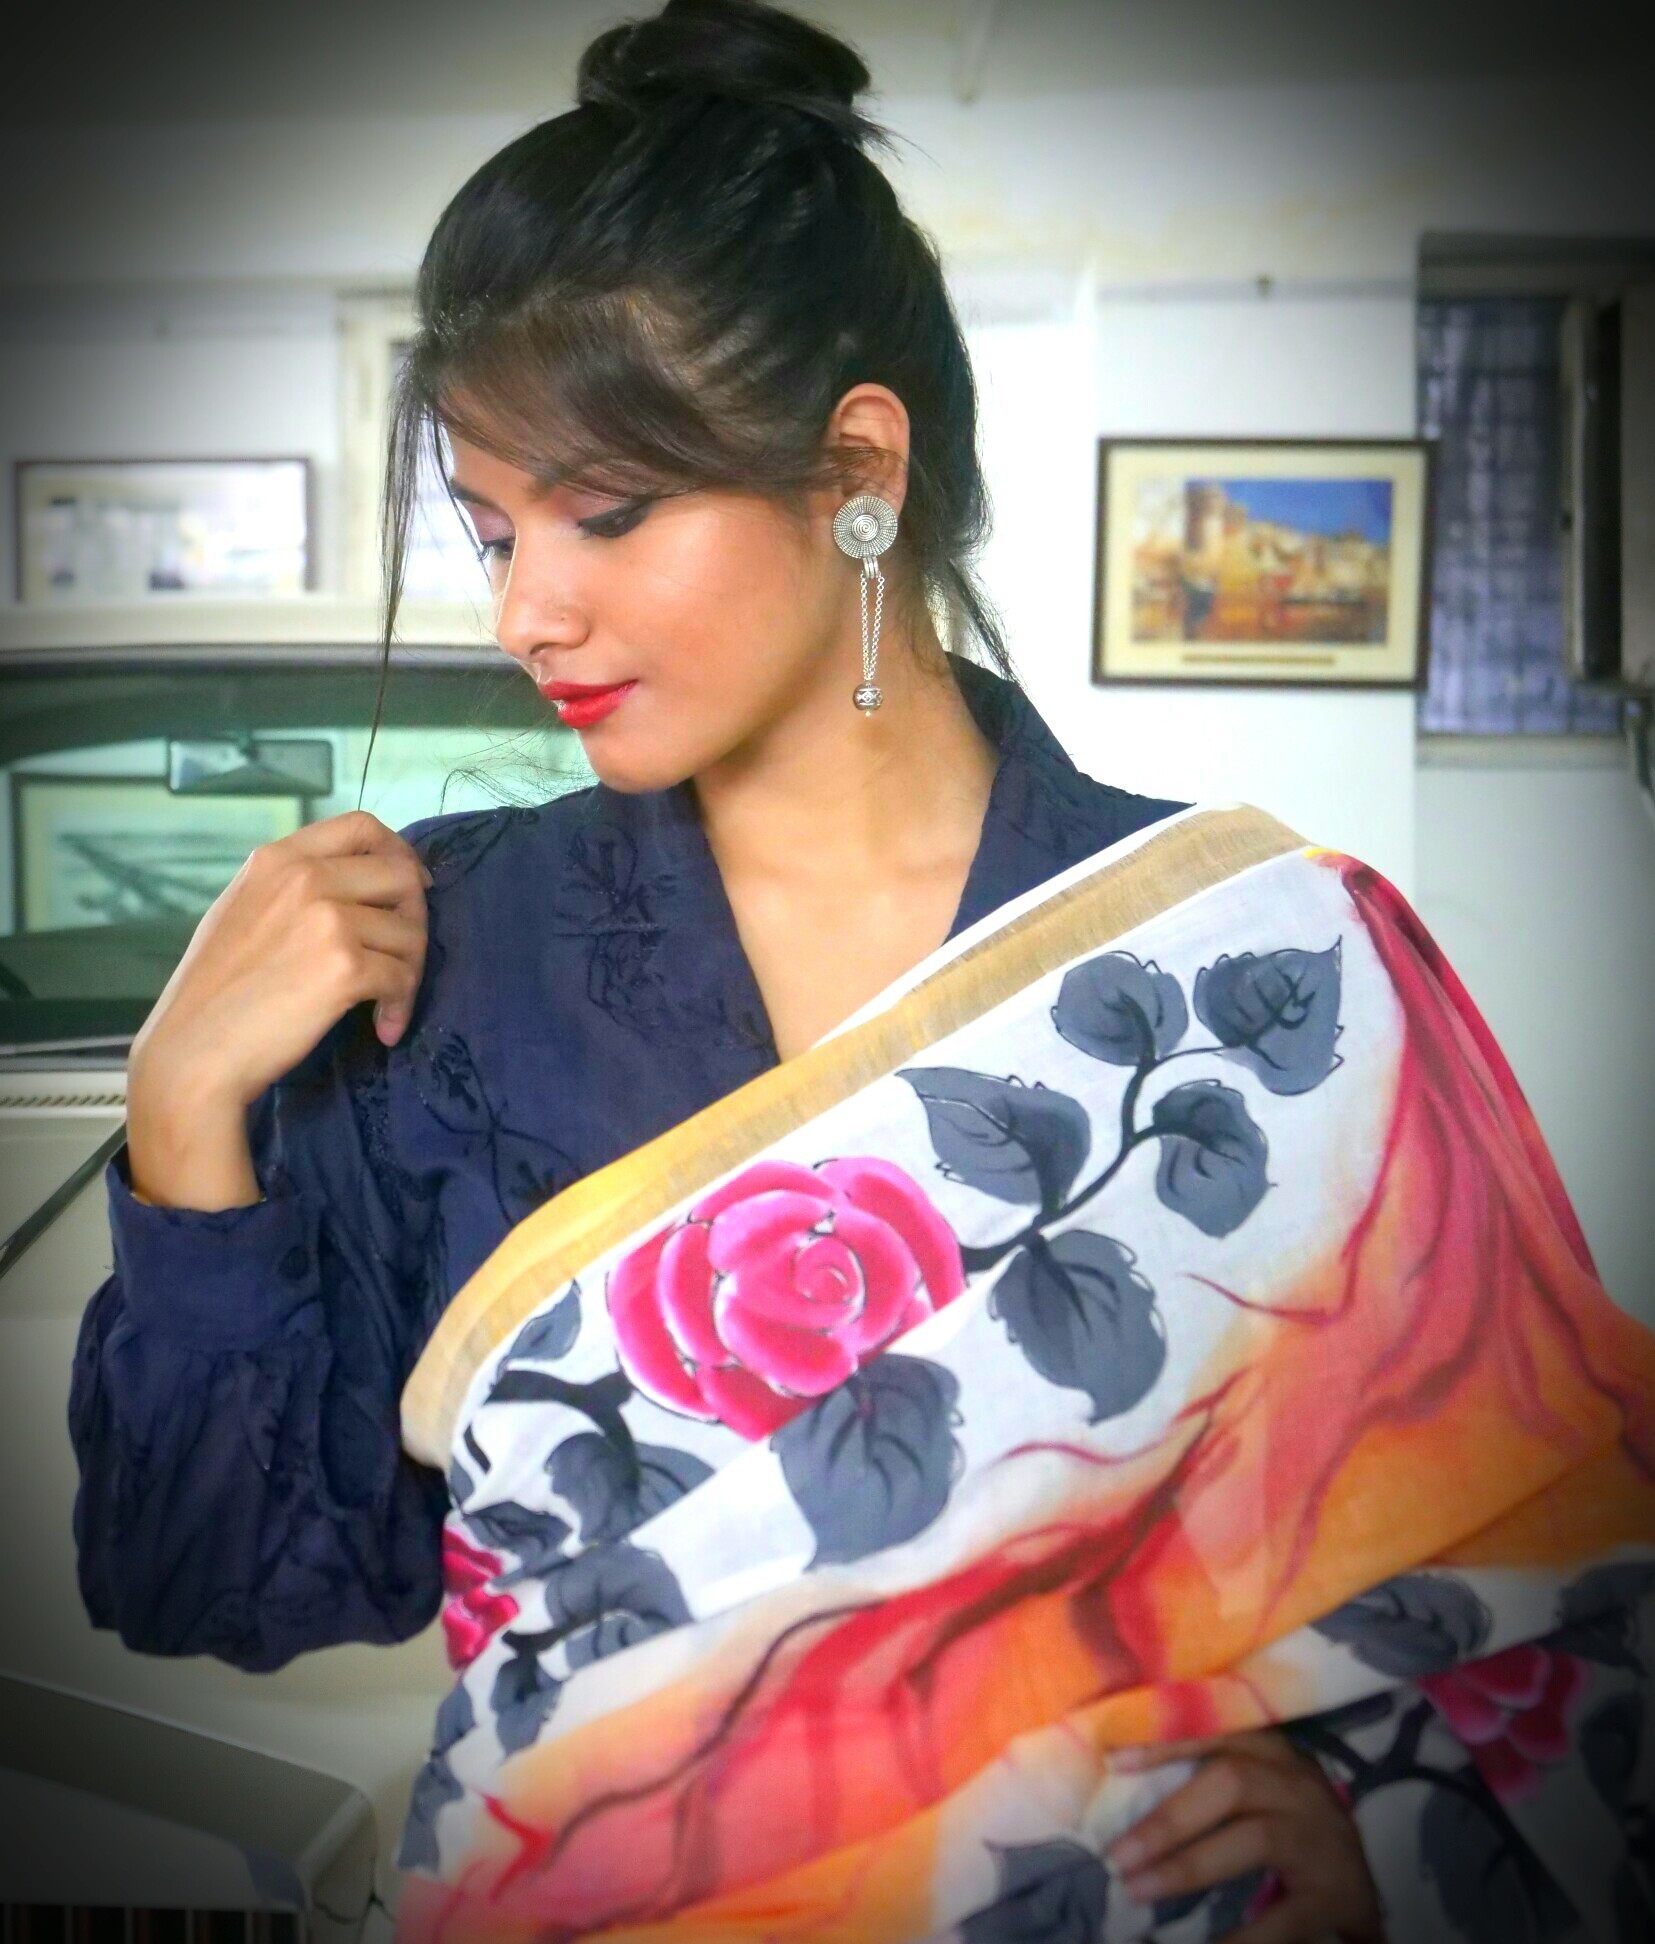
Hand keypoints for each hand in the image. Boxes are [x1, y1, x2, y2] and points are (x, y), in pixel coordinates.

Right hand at [129, 808, 433, 1117]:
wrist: (192, 1052)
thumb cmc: (214, 992)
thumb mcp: (242, 910)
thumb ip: (294, 886)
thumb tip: (359, 880)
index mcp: (277, 859)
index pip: (361, 826)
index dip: (399, 853)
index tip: (411, 886)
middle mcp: (303, 877)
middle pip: (401, 874)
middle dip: (415, 918)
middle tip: (403, 958)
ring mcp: (326, 918)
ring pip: (410, 932)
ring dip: (410, 971)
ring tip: (386, 1002)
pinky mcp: (344, 966)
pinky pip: (403, 977)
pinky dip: (402, 1005)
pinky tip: (384, 1026)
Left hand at [1107, 1728, 1383, 1942]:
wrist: (1358, 1889)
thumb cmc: (1291, 1829)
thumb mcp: (1259, 1792)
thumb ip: (1207, 1781)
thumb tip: (1119, 1783)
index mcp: (1276, 1755)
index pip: (1220, 1731)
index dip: (1168, 1741)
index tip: (1114, 1760)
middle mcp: (1300, 1785)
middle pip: (1231, 1782)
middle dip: (1169, 1819)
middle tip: (1117, 1855)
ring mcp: (1321, 1838)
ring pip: (1253, 1839)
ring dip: (1187, 1866)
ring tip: (1138, 1889)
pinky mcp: (1337, 1894)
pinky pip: (1285, 1917)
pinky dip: (1242, 1936)